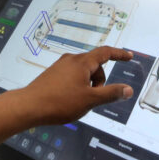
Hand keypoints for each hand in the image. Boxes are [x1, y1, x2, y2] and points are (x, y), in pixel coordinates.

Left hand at [15, 46, 134, 124]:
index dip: (119, 54)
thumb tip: (129, 89)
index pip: (105, 53)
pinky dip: (78, 85)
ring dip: (89, 84)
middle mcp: (71, 60)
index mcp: (82, 62)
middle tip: (95, 98)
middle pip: (94, 65)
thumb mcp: (90, 100)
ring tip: (80, 102)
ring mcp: (60, 66)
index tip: (129, 56)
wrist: (29, 107)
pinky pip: (72, 76)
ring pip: (83, 72)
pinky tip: (70, 100)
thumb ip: (111, 94)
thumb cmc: (60, 102)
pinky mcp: (52, 74)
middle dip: (100, 80)